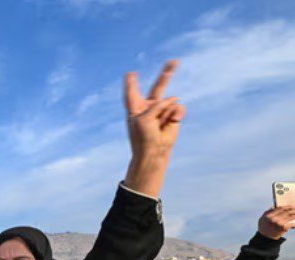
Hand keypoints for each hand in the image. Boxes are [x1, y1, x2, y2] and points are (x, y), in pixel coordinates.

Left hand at [123, 60, 185, 196]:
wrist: (154, 150)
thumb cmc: (143, 137)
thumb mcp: (144, 119)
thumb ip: (157, 105)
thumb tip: (175, 99)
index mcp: (135, 108)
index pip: (133, 93)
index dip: (132, 83)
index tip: (130, 73)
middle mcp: (149, 107)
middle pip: (158, 87)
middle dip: (166, 74)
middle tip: (174, 61)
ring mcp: (162, 110)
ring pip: (169, 101)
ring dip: (165, 112)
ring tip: (160, 125)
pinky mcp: (173, 116)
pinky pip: (177, 108)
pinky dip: (174, 114)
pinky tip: (171, 122)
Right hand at [258, 206, 294, 239]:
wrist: (266, 238)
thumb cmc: (264, 228)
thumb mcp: (262, 219)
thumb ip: (267, 212)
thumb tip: (273, 207)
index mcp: (269, 216)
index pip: (280, 209)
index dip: (286, 207)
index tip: (290, 206)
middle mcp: (274, 219)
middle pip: (286, 212)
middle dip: (292, 210)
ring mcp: (280, 223)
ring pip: (291, 217)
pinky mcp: (284, 228)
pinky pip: (292, 223)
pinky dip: (294, 223)